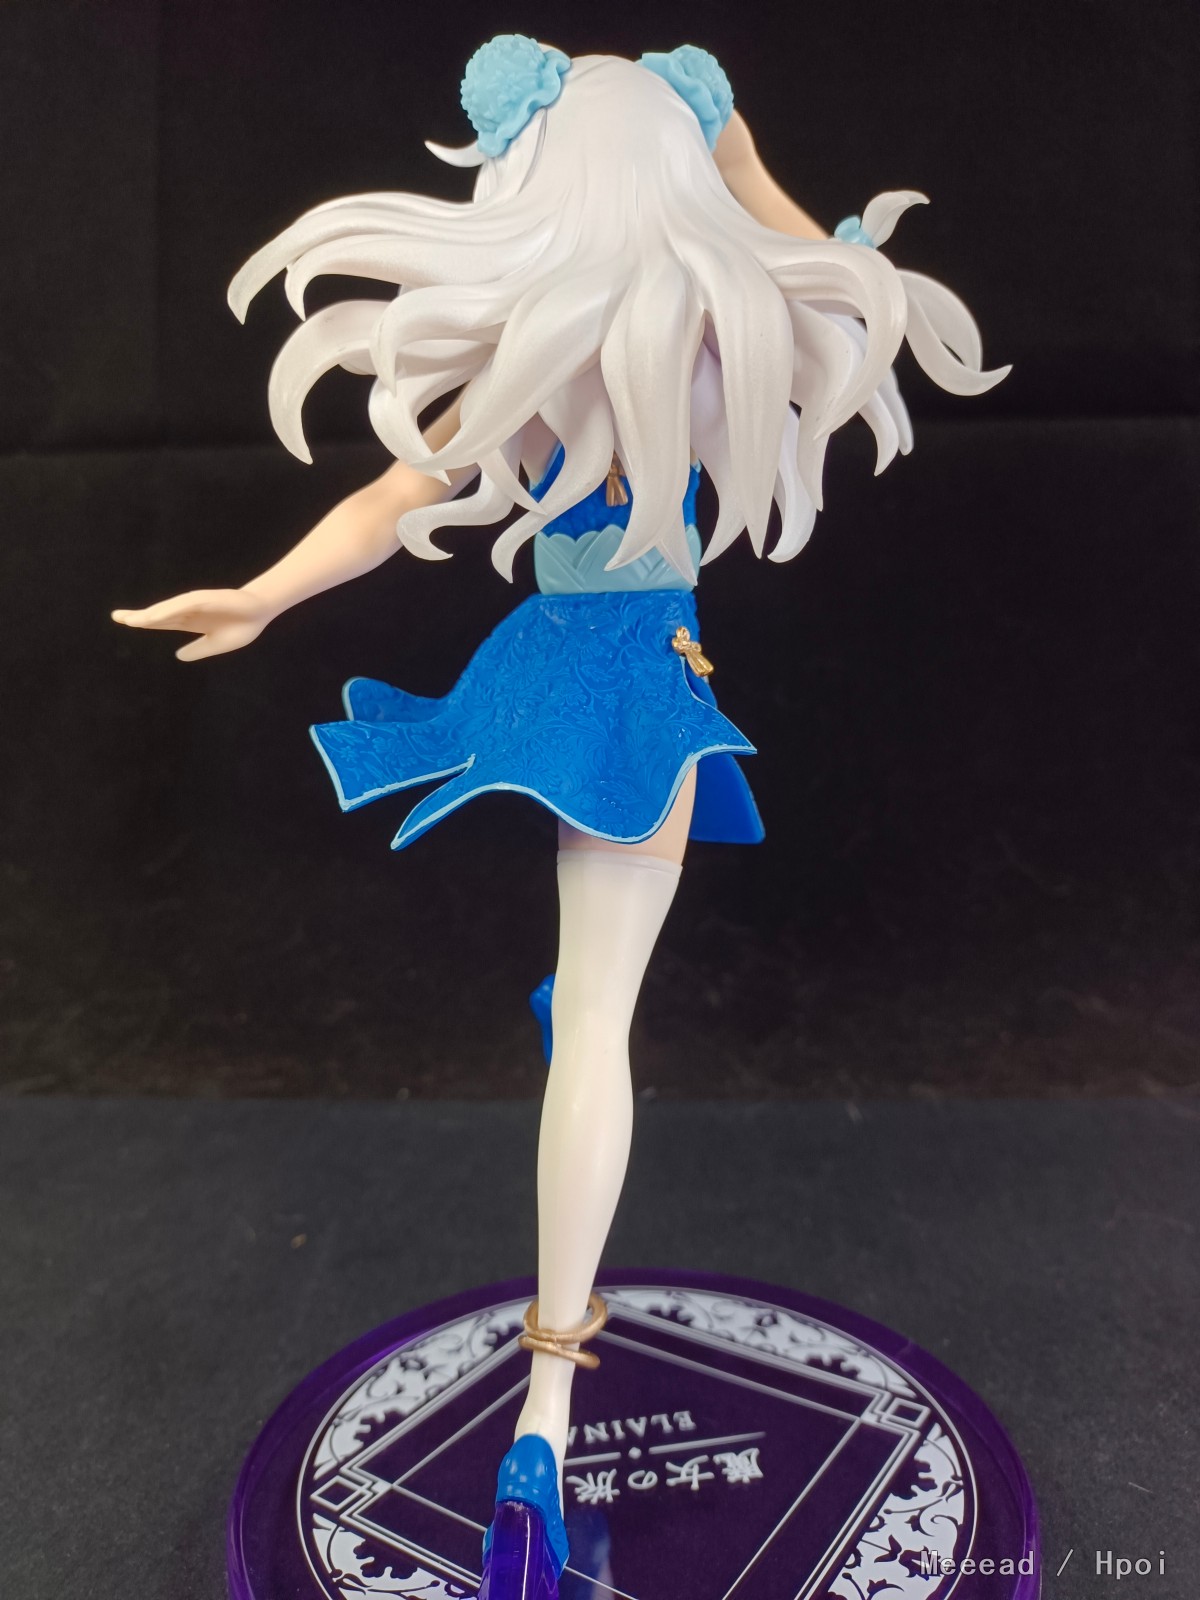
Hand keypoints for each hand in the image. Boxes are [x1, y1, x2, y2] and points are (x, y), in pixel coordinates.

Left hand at [111, 587, 276, 660]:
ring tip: (132, 620)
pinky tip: (157, 614)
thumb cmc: (241, 626)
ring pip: (168, 610)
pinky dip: (170, 609)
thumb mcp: (216, 644)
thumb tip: (178, 656)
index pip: (161, 623)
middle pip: (159, 614)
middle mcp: (188, 611)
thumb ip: (197, 649)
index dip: (143, 622)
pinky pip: (184, 604)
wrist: (261, 612)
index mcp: (190, 622)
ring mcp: (196, 604)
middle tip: (117, 616)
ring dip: (151, 614)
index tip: (125, 622)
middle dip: (138, 616)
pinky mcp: (206, 599)